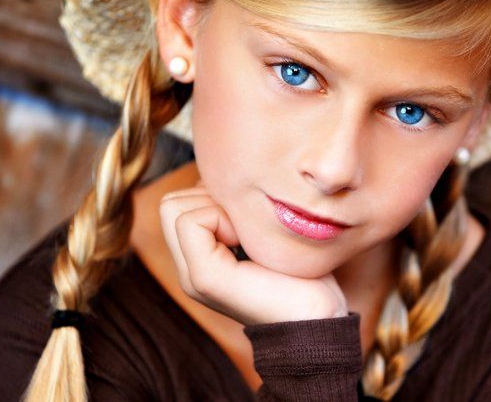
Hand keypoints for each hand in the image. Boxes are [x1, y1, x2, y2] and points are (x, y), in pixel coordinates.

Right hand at [158, 180, 348, 325]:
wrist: (319, 317)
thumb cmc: (303, 272)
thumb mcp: (261, 231)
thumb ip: (235, 211)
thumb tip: (224, 174)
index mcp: (200, 258)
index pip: (176, 201)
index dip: (212, 196)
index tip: (248, 221)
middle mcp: (188, 268)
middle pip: (170, 202)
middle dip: (209, 199)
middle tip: (246, 227)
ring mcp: (191, 276)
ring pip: (175, 207)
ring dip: (216, 208)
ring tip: (248, 236)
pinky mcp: (203, 278)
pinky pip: (191, 221)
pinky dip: (222, 219)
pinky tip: (249, 243)